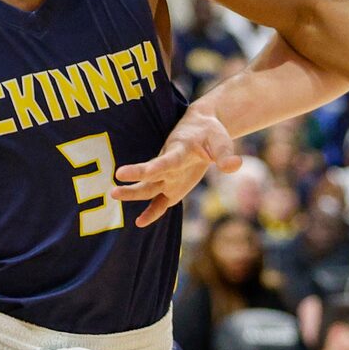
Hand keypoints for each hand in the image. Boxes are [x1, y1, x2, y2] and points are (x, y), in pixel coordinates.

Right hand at [115, 103, 239, 227]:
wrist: (201, 126)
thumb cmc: (211, 133)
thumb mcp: (221, 141)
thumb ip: (225, 155)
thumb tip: (235, 166)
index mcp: (178, 152)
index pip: (162, 163)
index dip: (145, 170)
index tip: (122, 173)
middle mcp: (168, 165)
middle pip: (149, 179)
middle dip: (132, 185)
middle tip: (113, 190)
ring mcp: (167, 177)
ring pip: (148, 189)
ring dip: (133, 195)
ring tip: (113, 196)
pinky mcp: (171, 186)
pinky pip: (159, 202)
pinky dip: (151, 212)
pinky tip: (140, 223)